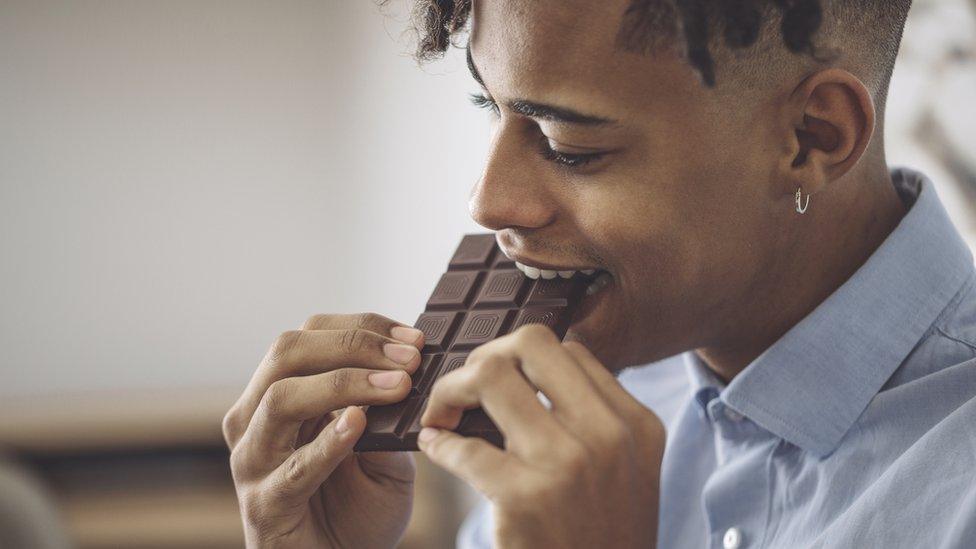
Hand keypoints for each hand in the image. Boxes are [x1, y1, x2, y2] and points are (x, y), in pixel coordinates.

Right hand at [222, 313, 424, 547]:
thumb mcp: (383, 449)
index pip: (309, 336)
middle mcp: (256, 418)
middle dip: (353, 345)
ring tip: (395, 386)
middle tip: (408, 358)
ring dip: (343, 383)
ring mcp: (253, 460)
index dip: (361, 327)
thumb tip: (412, 366)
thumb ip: (388, 412)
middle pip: (287, 353)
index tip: (412, 338)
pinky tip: (358, 424)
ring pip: (281, 399)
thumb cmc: (357, 506)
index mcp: (280, 393)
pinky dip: (326, 442)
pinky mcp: (264, 503)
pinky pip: (292, 467)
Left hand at [417, 324, 664, 548]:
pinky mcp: (524, 497)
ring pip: (491, 375)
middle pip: (531, 344)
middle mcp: (607, 435)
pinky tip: (435, 448)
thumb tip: (525, 375)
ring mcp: (567, 464)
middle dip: (484, 356)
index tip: (497, 380)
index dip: (521, 357)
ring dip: (451, 389)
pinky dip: (438, 442)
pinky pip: (462, 445)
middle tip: (464, 388)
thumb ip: (593, 422)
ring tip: (442, 413)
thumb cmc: (602, 538)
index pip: (569, 349)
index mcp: (634, 424)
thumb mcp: (624, 473)